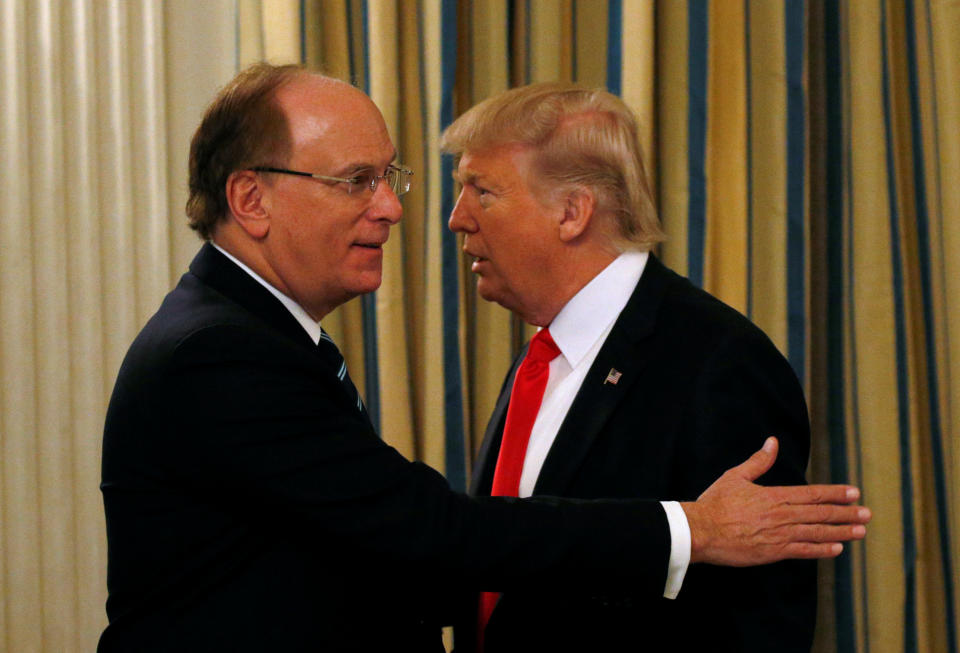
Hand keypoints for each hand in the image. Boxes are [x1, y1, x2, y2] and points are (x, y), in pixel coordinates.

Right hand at [681, 437, 869, 565]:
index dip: (835, 493)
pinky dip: (822, 550)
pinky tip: (837, 548)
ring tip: (860, 531)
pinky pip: (804, 551)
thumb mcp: (736, 476)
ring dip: (841, 531)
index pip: (812, 493)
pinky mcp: (773, 552)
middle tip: (867, 513)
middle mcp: (781, 515)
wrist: (700, 531)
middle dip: (846, 513)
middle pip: (820, 513)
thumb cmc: (715, 503)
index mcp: (774, 495)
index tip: (854, 493)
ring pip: (817, 532)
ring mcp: (779, 535)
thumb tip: (773, 442)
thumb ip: (759, 461)